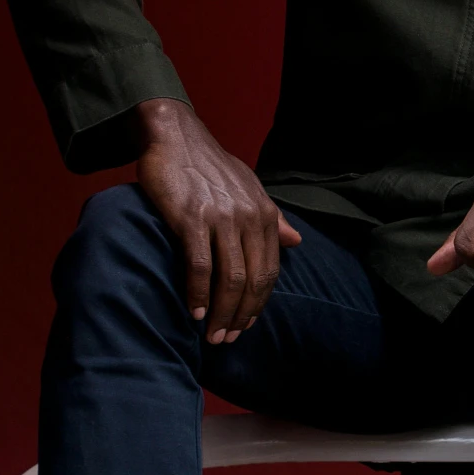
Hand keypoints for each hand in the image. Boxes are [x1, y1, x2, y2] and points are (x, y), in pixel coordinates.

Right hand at [133, 97, 300, 343]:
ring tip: (212, 335)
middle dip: (241, 316)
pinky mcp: (191, 218)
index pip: (270, 271)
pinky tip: (195, 312)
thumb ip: (274, 217)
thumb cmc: (211, 165)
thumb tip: (297, 243)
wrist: (176, 134)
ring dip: (222, 313)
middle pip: (252, 281)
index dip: (259, 304)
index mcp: (266, 214)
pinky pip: (199, 266)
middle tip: (227, 339)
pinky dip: (198, 294)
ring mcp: (221, 218)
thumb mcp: (251, 187)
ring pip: (229, 279)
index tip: (246, 326)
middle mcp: (249, 218)